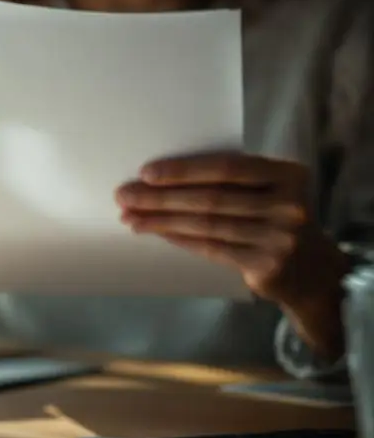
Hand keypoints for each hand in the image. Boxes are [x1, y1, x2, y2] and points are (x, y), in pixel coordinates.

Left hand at [115, 151, 349, 355]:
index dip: (183, 170)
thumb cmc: (276, 220)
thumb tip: (162, 178)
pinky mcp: (265, 265)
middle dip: (161, 197)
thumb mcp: (269, 191)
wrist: (312, 270)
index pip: (227, 167)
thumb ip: (233, 182)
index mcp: (287, 174)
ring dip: (161, 221)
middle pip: (210, 198)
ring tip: (130, 218)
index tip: (146, 173)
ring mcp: (279, 237)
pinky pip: (211, 247)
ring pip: (206, 225)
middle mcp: (287, 204)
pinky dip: (179, 239)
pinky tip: (155, 233)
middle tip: (124, 196)